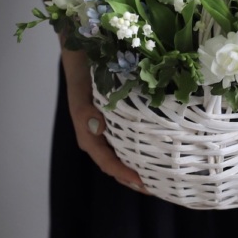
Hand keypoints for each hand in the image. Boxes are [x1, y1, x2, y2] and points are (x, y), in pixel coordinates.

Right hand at [61, 46, 148, 193]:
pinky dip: (137, 149)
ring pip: (119, 153)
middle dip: (132, 178)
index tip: (144, 184)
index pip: (107, 161)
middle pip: (114, 163)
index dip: (124, 174)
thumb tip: (97, 130)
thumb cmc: (83, 68)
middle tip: (157, 188)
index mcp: (87, 131)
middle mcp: (95, 132)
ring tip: (158, 177)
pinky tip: (153, 149)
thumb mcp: (81, 87)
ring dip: (136, 166)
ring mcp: (103, 126)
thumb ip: (84, 110)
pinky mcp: (111, 117)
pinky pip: (124, 139)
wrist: (80, 48)